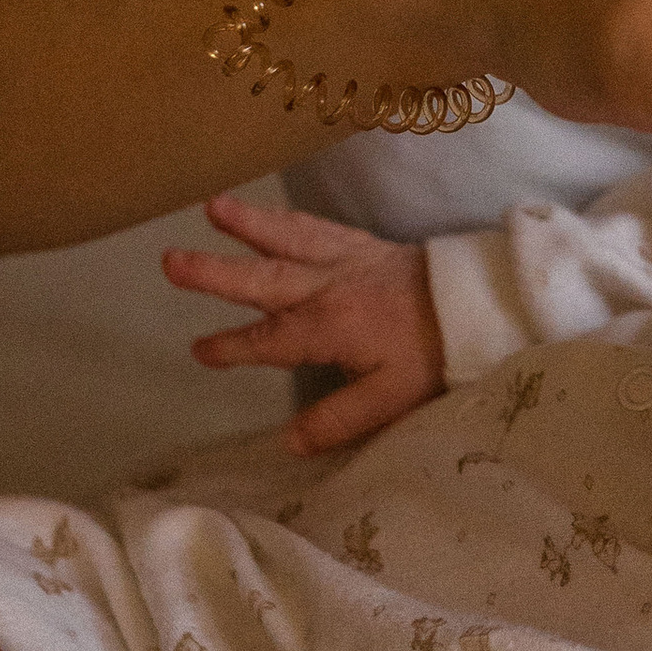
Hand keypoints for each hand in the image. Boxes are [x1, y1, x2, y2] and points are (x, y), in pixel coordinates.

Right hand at [164, 193, 445, 451]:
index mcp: (330, 327)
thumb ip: (338, 420)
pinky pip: (317, 227)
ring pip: (287, 239)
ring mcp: (346, 259)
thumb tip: (288, 443)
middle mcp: (329, 286)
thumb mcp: (391, 398)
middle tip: (170, 261)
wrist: (480, 304)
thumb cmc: (435, 354)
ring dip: (248, 225)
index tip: (199, 350)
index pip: (269, 341)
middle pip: (263, 279)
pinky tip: (268, 214)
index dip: (233, 347)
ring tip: (211, 207)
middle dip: (215, 272)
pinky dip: (288, 219)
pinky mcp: (364, 245)